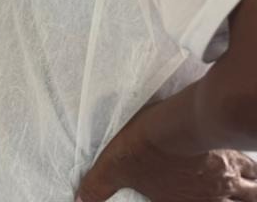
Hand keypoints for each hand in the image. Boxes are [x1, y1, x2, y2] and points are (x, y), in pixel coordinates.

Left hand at [77, 112, 256, 201]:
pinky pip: (253, 172)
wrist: (180, 124)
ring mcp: (226, 183)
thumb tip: (79, 199)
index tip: (194, 199)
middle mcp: (210, 200)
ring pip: (249, 194)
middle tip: (230, 193)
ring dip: (248, 192)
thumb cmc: (146, 147)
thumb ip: (98, 186)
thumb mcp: (114, 166)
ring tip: (245, 187)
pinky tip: (244, 165)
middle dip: (235, 200)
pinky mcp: (235, 161)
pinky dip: (251, 173)